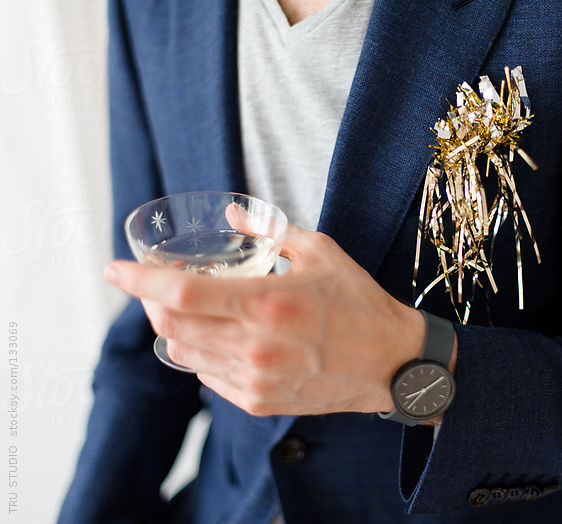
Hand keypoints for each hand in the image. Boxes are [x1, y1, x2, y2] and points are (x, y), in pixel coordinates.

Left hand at [103, 225, 456, 416]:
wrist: (392, 364)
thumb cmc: (360, 304)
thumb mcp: (322, 253)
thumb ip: (272, 231)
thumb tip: (234, 215)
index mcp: (268, 303)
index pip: (182, 293)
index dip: (139, 281)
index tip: (114, 269)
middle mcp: (255, 346)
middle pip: (172, 324)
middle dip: (151, 302)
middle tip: (156, 285)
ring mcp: (255, 379)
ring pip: (183, 353)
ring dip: (175, 327)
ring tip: (192, 310)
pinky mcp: (259, 401)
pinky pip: (207, 377)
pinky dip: (200, 353)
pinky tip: (221, 338)